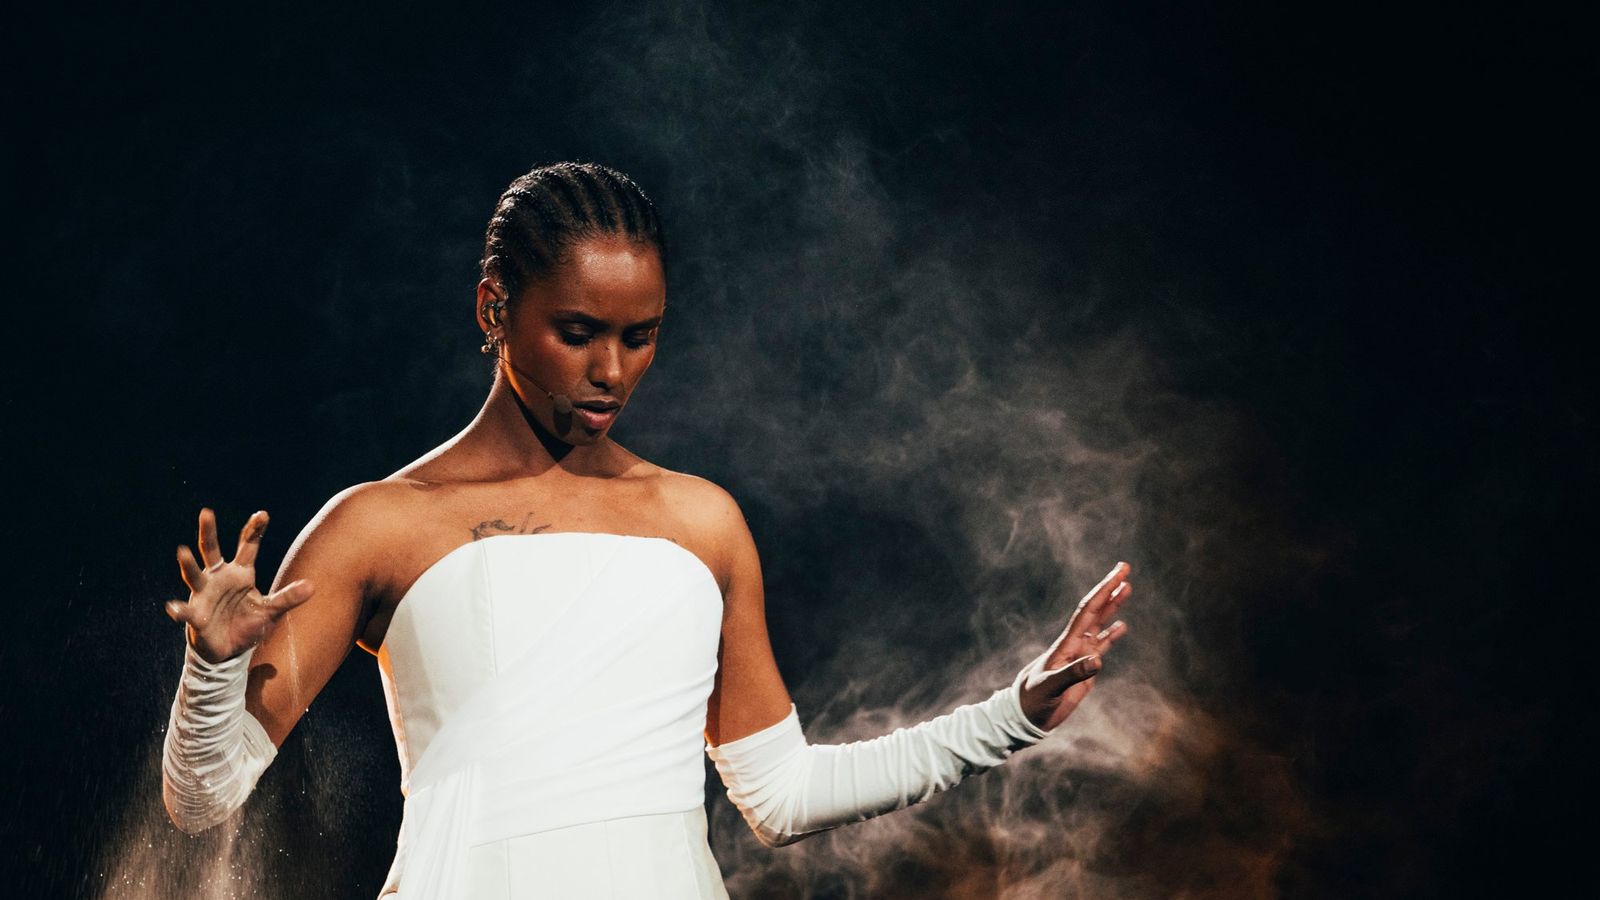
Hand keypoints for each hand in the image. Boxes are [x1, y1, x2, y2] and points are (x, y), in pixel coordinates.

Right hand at [165, 508, 314, 663]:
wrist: (228, 650)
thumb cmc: (247, 624)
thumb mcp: (270, 611)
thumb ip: (288, 598)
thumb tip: (312, 586)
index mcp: (240, 573)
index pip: (247, 546)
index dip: (254, 531)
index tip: (262, 514)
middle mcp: (219, 578)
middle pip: (212, 550)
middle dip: (208, 532)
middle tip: (206, 512)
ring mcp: (205, 594)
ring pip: (194, 575)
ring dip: (188, 564)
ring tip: (182, 551)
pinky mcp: (196, 615)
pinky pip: (186, 611)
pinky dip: (179, 610)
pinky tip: (173, 608)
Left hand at [1014, 561, 1131, 731]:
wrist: (1024, 715)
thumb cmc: (1032, 700)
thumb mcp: (1051, 687)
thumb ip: (1074, 674)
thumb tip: (1097, 660)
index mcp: (1067, 644)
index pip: (1088, 611)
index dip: (1104, 590)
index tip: (1119, 573)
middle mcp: (1074, 645)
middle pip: (1095, 610)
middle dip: (1110, 589)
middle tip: (1125, 568)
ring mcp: (1079, 656)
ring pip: (1099, 624)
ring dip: (1113, 606)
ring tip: (1127, 588)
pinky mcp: (1083, 670)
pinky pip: (1100, 646)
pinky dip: (1111, 634)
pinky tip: (1121, 626)